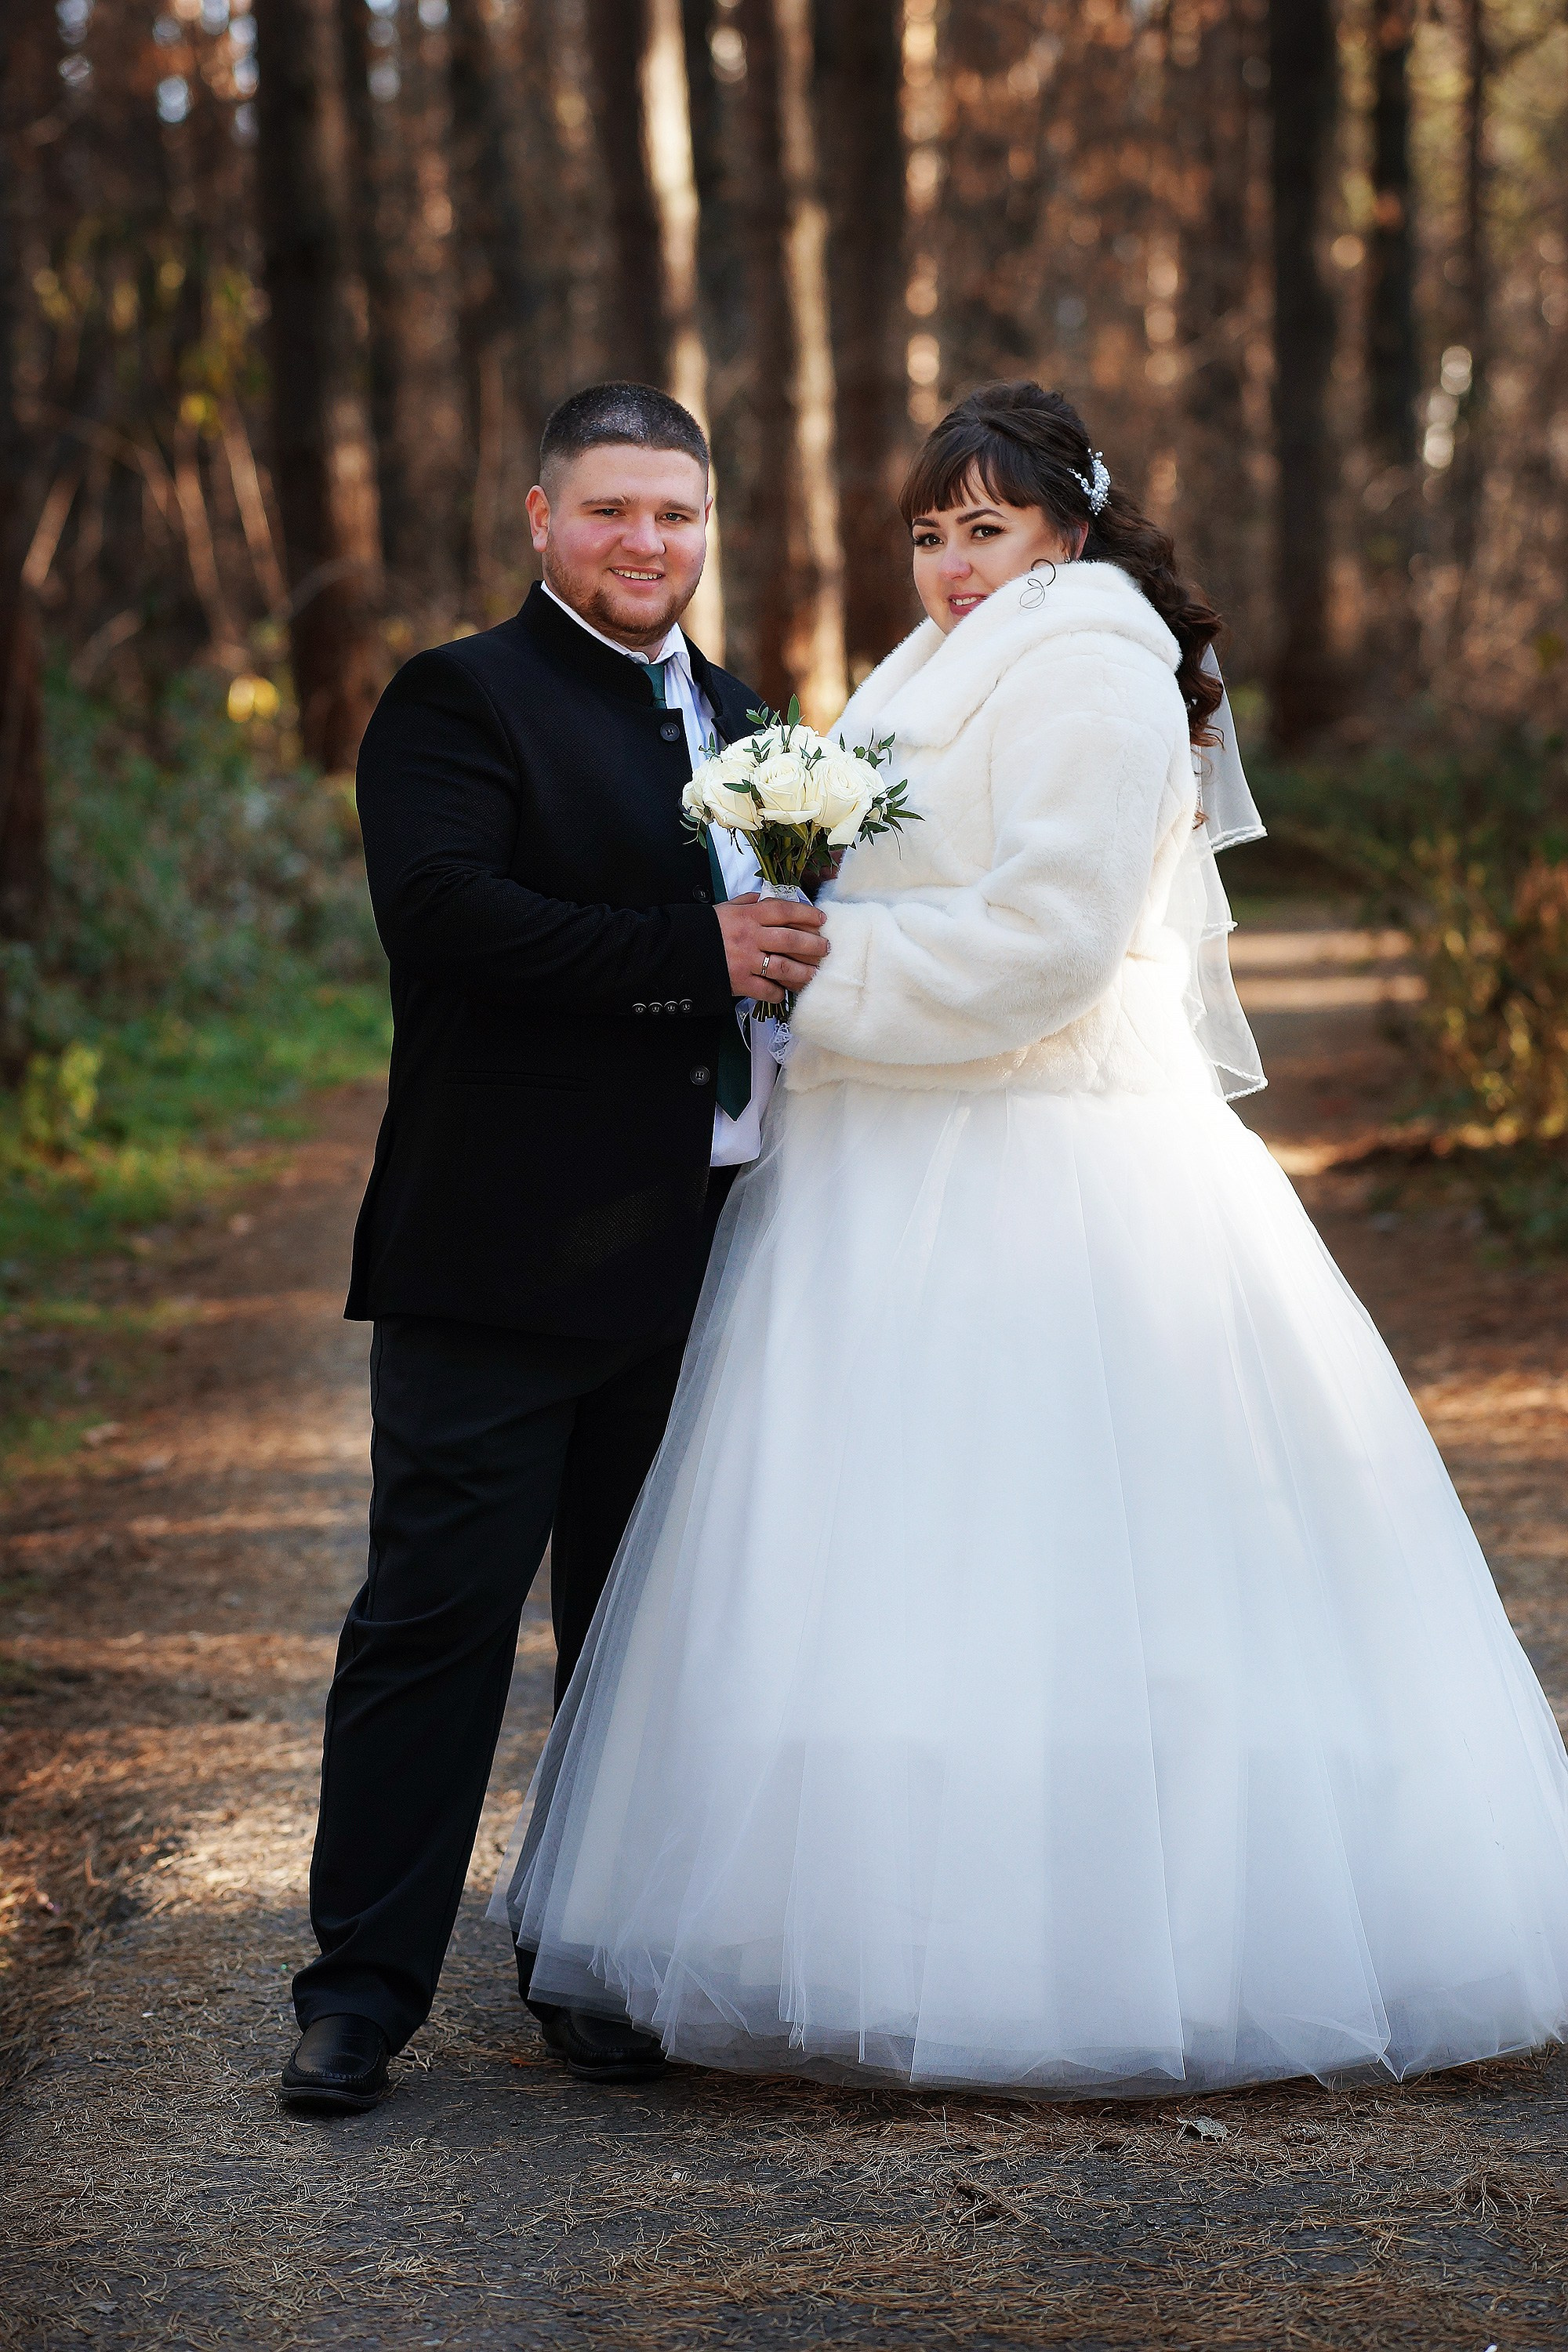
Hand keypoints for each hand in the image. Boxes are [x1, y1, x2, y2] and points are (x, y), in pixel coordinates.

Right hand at [715, 894, 829, 1003]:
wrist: (677, 950)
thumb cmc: (704, 927)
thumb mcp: (724, 908)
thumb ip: (745, 902)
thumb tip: (762, 897)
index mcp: (748, 915)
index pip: (785, 911)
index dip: (807, 914)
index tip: (821, 919)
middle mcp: (750, 936)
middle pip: (791, 939)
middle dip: (813, 944)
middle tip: (826, 949)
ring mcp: (746, 960)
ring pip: (784, 966)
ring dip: (804, 972)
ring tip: (816, 974)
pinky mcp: (739, 982)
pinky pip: (766, 989)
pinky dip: (779, 992)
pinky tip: (785, 993)